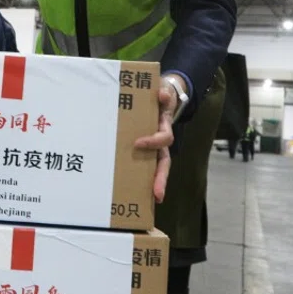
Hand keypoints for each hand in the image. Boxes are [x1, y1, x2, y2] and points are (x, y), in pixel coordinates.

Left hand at [134, 83, 176, 202]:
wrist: (159, 96)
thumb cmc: (159, 97)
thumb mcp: (163, 93)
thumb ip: (163, 94)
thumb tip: (161, 94)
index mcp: (163, 128)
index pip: (163, 140)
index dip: (153, 142)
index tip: (138, 143)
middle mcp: (159, 143)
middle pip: (163, 164)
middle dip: (160, 179)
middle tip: (157, 195)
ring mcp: (152, 148)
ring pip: (155, 169)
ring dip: (152, 184)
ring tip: (147, 200)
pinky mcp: (142, 150)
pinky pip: (142, 166)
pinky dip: (140, 180)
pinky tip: (129, 191)